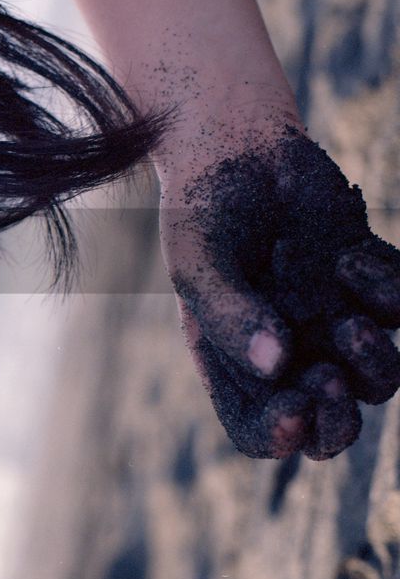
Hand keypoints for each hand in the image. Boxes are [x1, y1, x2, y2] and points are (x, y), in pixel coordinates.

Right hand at [160, 122, 399, 458]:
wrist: (240, 144)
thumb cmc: (202, 209)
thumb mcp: (197, 262)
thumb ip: (229, 315)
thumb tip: (277, 366)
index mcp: (236, 365)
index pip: (260, 429)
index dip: (280, 434)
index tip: (294, 407)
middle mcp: (290, 356)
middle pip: (331, 426)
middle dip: (339, 422)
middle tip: (329, 385)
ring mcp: (335, 322)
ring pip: (381, 381)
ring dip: (374, 364)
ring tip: (351, 327)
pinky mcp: (372, 286)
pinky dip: (385, 291)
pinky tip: (346, 256)